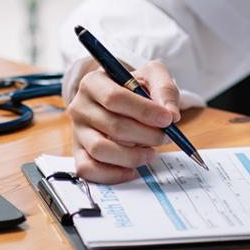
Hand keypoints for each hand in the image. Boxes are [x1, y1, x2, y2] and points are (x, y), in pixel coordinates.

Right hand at [67, 60, 179, 183]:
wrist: (119, 100)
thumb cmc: (134, 88)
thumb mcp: (152, 76)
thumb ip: (164, 89)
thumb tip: (171, 115)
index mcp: (94, 82)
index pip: (115, 98)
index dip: (144, 111)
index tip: (167, 119)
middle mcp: (80, 106)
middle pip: (113, 126)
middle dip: (146, 135)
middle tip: (165, 136)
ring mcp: (78, 131)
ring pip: (100, 149)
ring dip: (132, 156)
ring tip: (150, 152)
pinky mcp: (78, 153)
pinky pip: (88, 169)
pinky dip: (113, 174)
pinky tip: (132, 169)